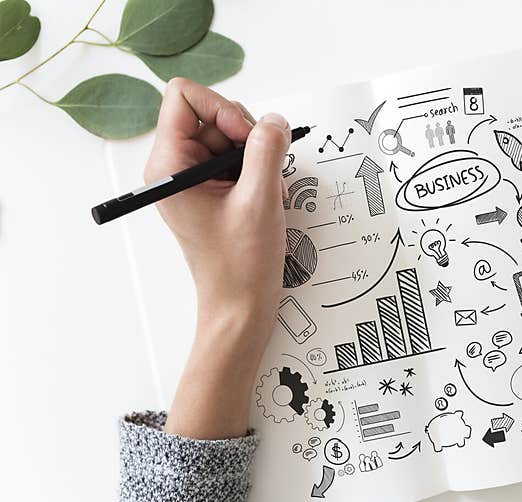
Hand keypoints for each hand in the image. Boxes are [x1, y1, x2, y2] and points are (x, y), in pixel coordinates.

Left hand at [143, 78, 290, 438]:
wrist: (240, 307)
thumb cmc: (240, 264)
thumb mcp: (260, 199)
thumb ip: (267, 149)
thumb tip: (274, 120)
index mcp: (169, 166)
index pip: (185, 96)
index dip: (223, 108)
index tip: (246, 138)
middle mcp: (174, 167)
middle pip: (212, 113)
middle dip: (246, 135)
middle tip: (261, 172)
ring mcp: (192, 178)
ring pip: (229, 135)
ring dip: (256, 157)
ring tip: (264, 192)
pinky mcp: (210, 190)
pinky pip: (236, 159)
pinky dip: (257, 171)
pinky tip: (264, 198)